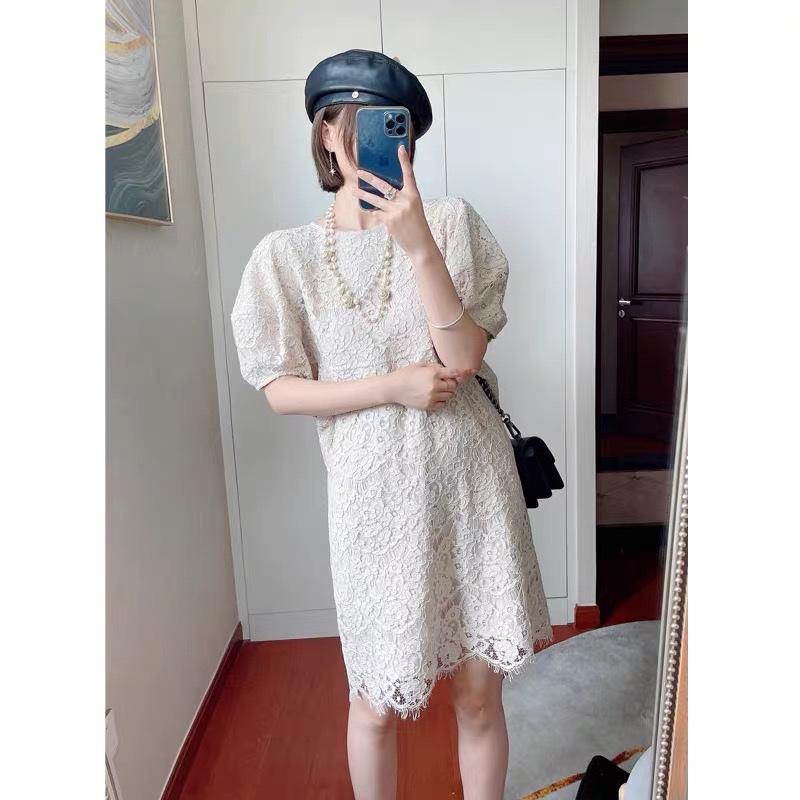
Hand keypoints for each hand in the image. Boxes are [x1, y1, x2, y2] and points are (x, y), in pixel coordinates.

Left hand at [352, 144, 437, 260]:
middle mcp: (405, 200)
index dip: (404, 161)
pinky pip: (376, 213)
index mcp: (413, 194)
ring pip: (375, 199)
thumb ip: (402, 198)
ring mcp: (396, 210)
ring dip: (362, 194)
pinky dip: (370, 210)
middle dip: (370, 178)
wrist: (420, 243)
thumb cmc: (417, 225)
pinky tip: (363, 207)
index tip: (400, 149)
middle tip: (360, 172)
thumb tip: (386, 191)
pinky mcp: (389, 220)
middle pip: (384, 185)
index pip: (409, 174)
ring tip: (353, 189)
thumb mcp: (414, 207)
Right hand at [385, 362, 476, 409]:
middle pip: (453, 386)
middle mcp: (435, 386)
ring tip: (436, 388)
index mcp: (433, 373)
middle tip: (442, 381)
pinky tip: (434, 396)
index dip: (464, 372)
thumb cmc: (405, 374)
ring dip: (447, 392)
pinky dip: (442, 400)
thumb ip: (435, 367)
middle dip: (450, 383)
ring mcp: (432, 397)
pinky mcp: (428, 405)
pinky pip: (443, 404)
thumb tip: (446, 370)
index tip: (472, 371)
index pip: (454, 373)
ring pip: (449, 395)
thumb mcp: (420, 365)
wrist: (393, 388)